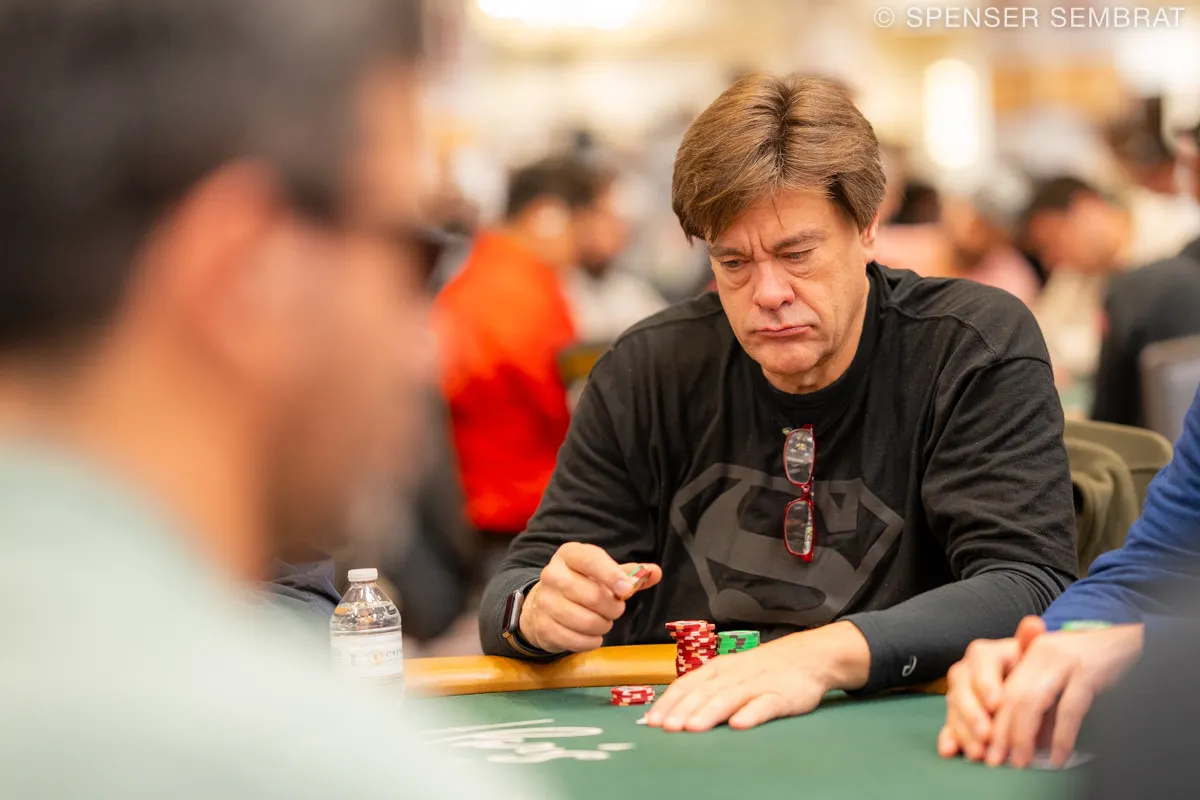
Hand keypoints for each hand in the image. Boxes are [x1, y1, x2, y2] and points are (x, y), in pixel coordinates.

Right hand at [518, 542, 660, 653]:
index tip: (626, 589)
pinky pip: (577, 640)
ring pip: (586, 621)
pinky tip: (591, 634)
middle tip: (616, 609)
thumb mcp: (603, 574)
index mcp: (569, 555)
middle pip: (593, 596)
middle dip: (613, 608)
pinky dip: (591, 641)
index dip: (611, 574)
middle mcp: (552, 574)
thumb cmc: (581, 585)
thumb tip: (655, 572)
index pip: (590, 559)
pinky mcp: (542, 627)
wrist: (542, 604)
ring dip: (603, 625)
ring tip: (602, 621)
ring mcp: (544, 601)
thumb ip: (630, 574)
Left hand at [643, 621, 870, 732]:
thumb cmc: (762, 669)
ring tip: (693, 727)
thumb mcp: (730, 673)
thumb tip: (672, 713)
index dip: (669, 702)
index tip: (652, 721)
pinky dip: (751, 714)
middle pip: (704, 692)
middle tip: (667, 728)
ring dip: (709, 712)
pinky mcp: (782, 695)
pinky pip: (765, 704)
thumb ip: (705, 691)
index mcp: (718, 669)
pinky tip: (739, 725)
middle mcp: (733, 674)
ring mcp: (757, 684)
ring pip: (729, 698)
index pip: (687, 684)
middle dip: (683, 710)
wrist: (808, 656)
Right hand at [939, 617, 1039, 762]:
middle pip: (961, 687)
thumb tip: (1034, 623)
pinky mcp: (956, 714)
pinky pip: (947, 725)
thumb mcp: (1033, 654)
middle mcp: (967, 671)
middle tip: (986, 734)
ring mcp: (958, 694)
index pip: (980, 661)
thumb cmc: (1029, 669)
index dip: (986, 683)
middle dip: (972, 713)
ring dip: (964, 730)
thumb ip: (1030, 642)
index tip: (996, 704)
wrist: (1024, 683)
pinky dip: (948, 738)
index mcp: (986, 654)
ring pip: (954, 708)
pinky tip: (949, 751)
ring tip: (978, 752)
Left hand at [986, 620, 1143, 768]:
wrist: (1132, 641)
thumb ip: (1042, 701)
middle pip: (1012, 696)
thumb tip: (1028, 740)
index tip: (986, 748)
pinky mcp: (1088, 671)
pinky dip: (1062, 736)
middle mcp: (1042, 652)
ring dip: (1023, 735)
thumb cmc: (1094, 662)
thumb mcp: (1060, 674)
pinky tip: (1058, 755)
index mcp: (1030, 652)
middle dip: (1002, 732)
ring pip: (1032, 701)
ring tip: (1021, 761)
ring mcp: (1064, 660)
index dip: (993, 721)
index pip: (1004, 690)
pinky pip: (1070, 709)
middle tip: (996, 760)